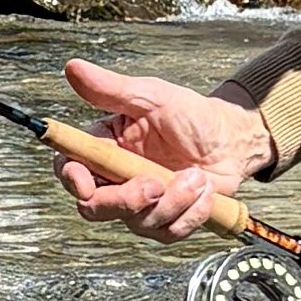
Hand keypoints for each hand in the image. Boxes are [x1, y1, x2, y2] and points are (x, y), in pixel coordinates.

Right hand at [52, 55, 276, 241]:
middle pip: (95, 207)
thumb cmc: (190, 116)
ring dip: (172, 201)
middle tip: (155, 184)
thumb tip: (73, 68)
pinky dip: (191, 213)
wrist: (230, 141)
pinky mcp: (165, 222)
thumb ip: (110, 88)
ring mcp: (141, 205)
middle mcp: (116, 180)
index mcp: (104, 147)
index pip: (70, 168)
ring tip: (197, 176)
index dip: (72, 179)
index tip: (85, 181)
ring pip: (137, 222)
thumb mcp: (152, 96)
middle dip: (125, 200)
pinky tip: (204, 190)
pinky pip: (168, 232)